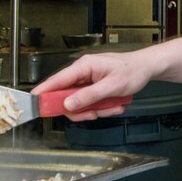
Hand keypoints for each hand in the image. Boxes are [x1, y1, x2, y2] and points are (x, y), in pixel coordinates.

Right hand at [31, 51, 152, 121]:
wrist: (147, 68)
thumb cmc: (133, 71)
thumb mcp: (112, 86)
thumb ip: (89, 96)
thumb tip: (68, 104)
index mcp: (84, 66)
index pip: (57, 80)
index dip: (44, 92)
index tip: (34, 103)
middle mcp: (83, 72)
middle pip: (66, 96)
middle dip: (80, 109)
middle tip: (94, 114)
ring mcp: (88, 80)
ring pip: (79, 103)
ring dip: (94, 109)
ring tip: (111, 108)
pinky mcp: (93, 87)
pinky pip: (89, 102)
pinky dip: (101, 108)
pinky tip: (114, 105)